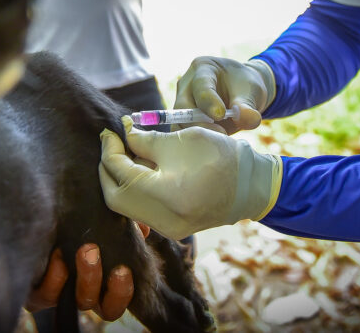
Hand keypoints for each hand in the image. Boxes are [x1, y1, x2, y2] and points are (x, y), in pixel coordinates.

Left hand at [25, 223, 149, 320]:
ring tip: (87, 249)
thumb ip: (127, 225)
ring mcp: (62, 295)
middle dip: (113, 288)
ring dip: (87, 277)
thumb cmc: (74, 225)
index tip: (125, 269)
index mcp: (103, 283)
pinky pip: (47, 296)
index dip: (123, 292)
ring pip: (81, 301)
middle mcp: (84, 293)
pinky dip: (55, 276)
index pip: (117, 302)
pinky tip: (58, 253)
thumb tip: (142, 228)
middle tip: (106, 256)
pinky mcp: (37, 293)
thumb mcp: (102, 222)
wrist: (38, 217)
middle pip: (106, 309)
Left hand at [99, 116, 281, 239]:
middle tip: (112, 145)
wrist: (252, 186)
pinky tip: (142, 171)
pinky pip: (142, 211)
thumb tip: (123, 134)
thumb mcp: (181, 140)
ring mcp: (168, 228)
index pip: (120, 173)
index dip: (110, 149)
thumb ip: (145, 140)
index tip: (110, 131)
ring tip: (127, 154)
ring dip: (121, 180)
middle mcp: (164, 219)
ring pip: (127, 206)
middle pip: (115, 197)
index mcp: (166, 194)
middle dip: (107, 169)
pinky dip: (135, 190)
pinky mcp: (173, 229)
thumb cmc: (220, 157)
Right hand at [174, 57, 275, 134]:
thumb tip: (251, 120)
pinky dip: (195, 143)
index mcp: (203, 68)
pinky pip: (183, 134)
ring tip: (217, 143)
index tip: (221, 115)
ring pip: (179, 124)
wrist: (241, 94)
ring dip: (196, 136)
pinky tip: (210, 149)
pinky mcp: (182, 122)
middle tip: (221, 134)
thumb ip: (248, 105)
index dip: (209, 102)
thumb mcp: (251, 91)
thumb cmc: (244, 87)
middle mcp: (186, 85)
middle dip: (200, 123)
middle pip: (183, 106)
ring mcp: (181, 104)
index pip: (201, 85)